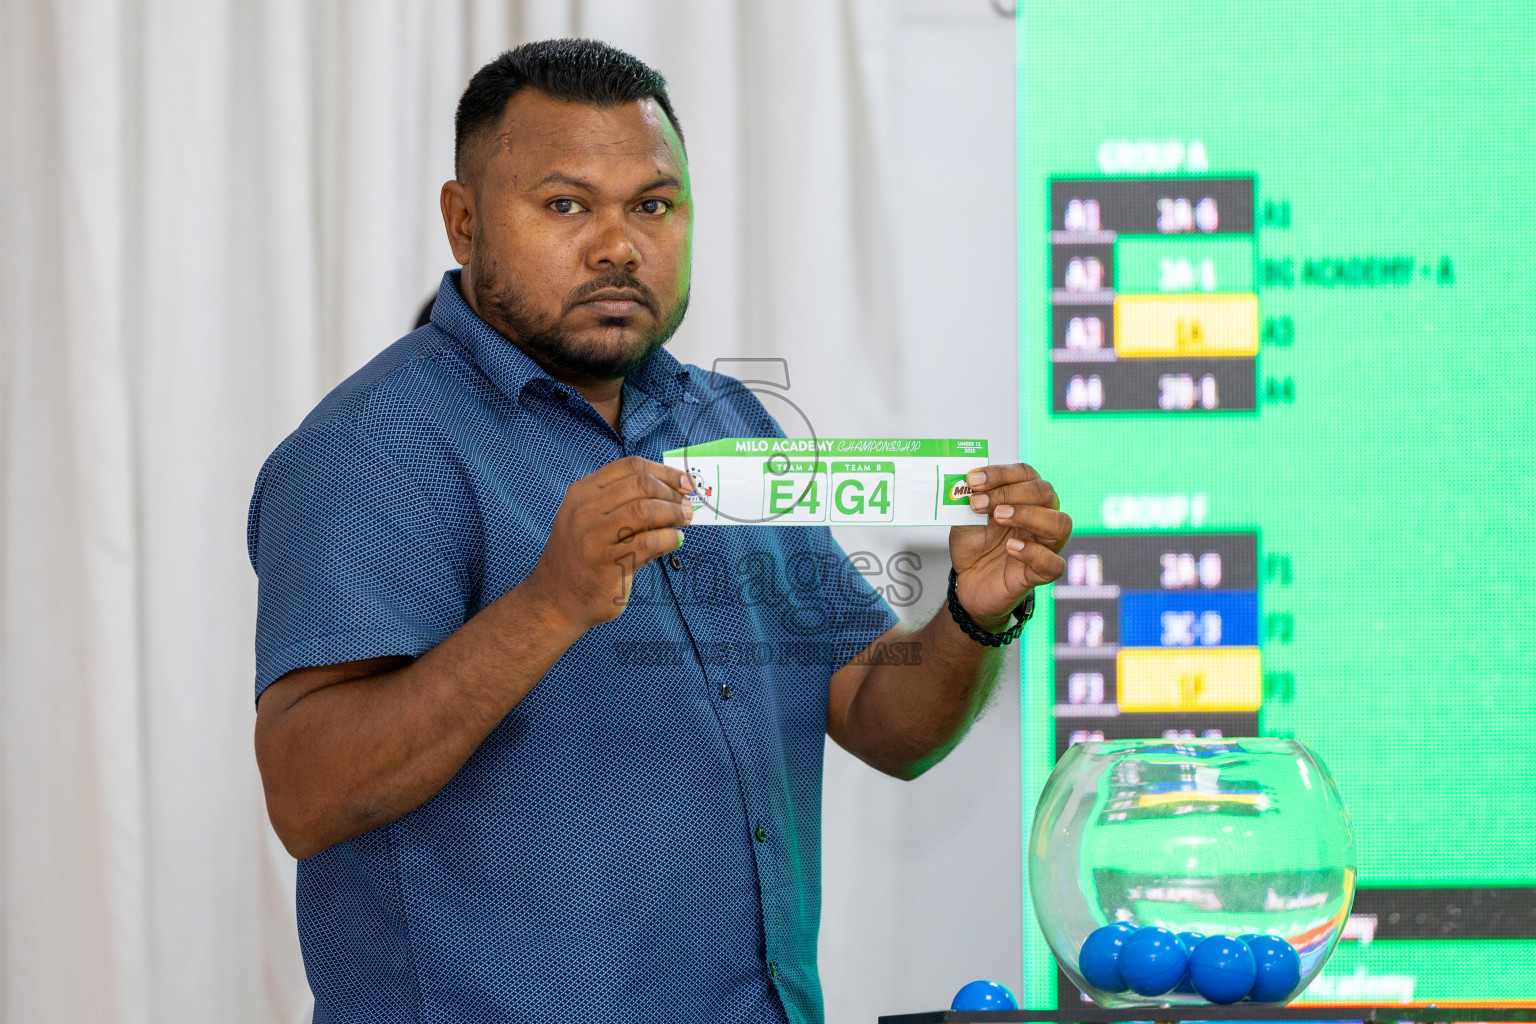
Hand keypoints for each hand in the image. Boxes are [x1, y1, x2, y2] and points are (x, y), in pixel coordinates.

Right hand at [524, 456, 693, 632]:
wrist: (556, 600)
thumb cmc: (581, 557)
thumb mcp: (590, 519)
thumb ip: (622, 503)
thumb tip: (672, 491)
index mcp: (583, 492)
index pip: (630, 466)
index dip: (664, 472)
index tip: (684, 482)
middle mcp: (585, 510)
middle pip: (641, 484)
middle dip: (671, 493)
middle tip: (685, 506)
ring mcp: (593, 536)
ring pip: (645, 510)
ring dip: (673, 513)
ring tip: (683, 521)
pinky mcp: (606, 563)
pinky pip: (648, 542)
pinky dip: (669, 538)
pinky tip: (674, 540)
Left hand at [947, 463, 1071, 628]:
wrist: (968, 581)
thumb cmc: (974, 546)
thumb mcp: (965, 518)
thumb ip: (969, 499)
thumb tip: (967, 481)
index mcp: (1025, 498)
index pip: (1026, 474)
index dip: (1000, 473)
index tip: (972, 480)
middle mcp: (1042, 517)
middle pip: (1044, 493)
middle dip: (1008, 493)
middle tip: (978, 503)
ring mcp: (1045, 545)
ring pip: (1060, 524)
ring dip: (1028, 515)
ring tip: (998, 517)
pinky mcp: (1041, 573)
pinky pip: (1054, 563)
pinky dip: (1034, 553)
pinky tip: (1011, 547)